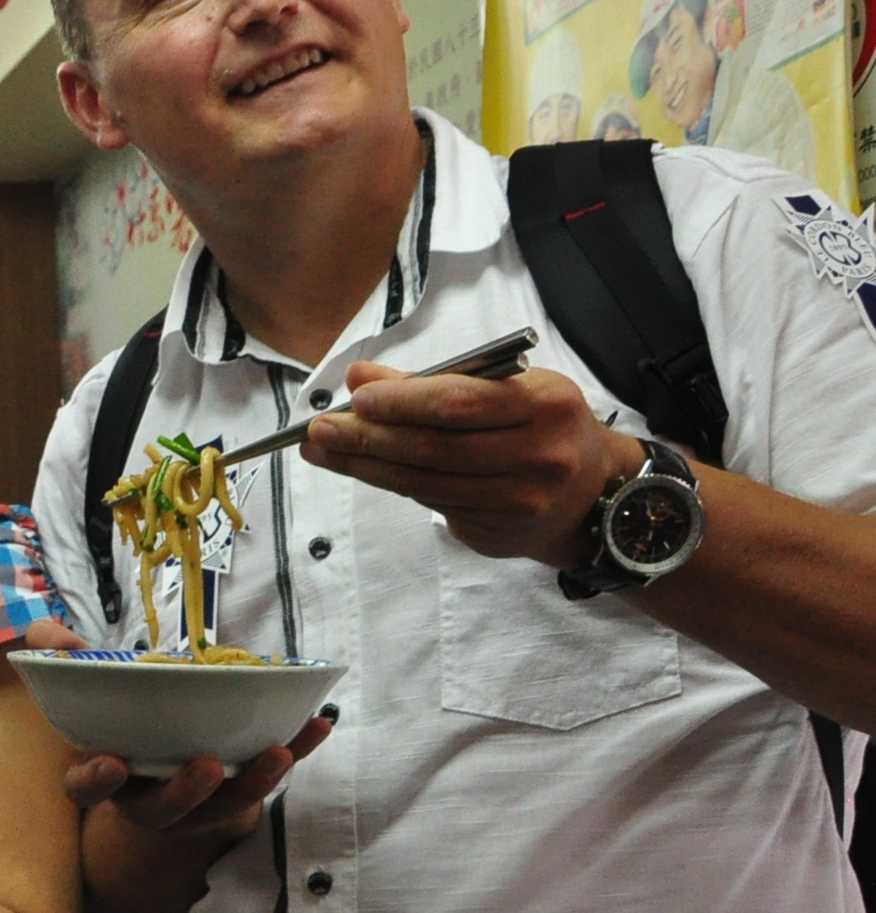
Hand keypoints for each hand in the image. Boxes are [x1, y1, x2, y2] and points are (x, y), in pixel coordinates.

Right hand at [24, 621, 327, 841]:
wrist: (158, 752)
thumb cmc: (120, 720)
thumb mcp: (89, 690)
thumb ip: (66, 661)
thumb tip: (40, 635)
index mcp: (104, 777)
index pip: (88, 787)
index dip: (95, 780)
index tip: (108, 763)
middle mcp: (150, 802)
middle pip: (167, 810)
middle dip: (187, 792)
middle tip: (206, 766)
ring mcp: (199, 804)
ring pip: (226, 804)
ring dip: (254, 780)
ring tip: (277, 751)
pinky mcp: (239, 790)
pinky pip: (268, 775)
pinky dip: (296, 750)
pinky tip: (319, 722)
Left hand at [302, 360, 641, 564]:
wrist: (594, 494)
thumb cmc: (541, 427)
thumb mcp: (508, 390)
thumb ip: (434, 383)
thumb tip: (361, 378)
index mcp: (546, 405)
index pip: (460, 403)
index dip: (403, 401)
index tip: (357, 398)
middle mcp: (539, 456)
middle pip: (434, 448)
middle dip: (369, 438)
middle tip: (319, 430)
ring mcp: (521, 502)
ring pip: (425, 483)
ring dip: (366, 466)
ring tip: (324, 451)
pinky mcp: (500, 534)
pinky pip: (434, 505)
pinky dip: (395, 484)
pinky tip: (366, 470)